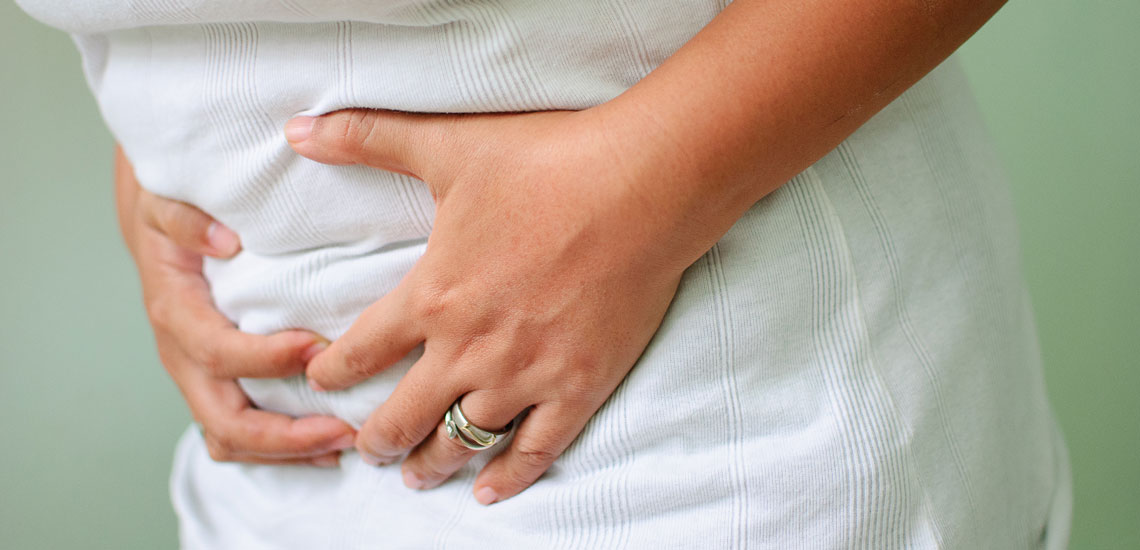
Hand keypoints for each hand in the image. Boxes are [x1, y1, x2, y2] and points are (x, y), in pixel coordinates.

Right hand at [115, 146, 356, 465]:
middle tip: (344, 429)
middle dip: (284, 436)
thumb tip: (225, 241)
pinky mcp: (216, 386)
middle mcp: (184, 356)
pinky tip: (329, 444)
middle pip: (225, 421)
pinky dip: (283, 449)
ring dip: (289, 451)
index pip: (219, 353)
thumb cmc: (170, 212)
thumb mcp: (166, 201)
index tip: (317, 348)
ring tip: (346, 442)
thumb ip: (187, 219)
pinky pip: (241, 436)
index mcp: (176, 312)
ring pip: (232, 440)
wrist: (158, 233)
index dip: (266, 359)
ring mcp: (198, 379)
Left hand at [286, 108, 699, 503]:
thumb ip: (367, 139)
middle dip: (376, 441)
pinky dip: (508, 478)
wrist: (641, 186)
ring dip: (432, 465)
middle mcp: (469, 349)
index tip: (320, 382)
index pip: (360, 353)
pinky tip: (488, 493)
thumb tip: (295, 129)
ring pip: (462, 442)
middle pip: (403, 417)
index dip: (331, 374)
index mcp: (432, 296)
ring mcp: (526, 375)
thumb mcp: (448, 146)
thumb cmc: (547, 162)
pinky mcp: (579, 386)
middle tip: (368, 451)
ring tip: (418, 478)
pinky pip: (535, 450)